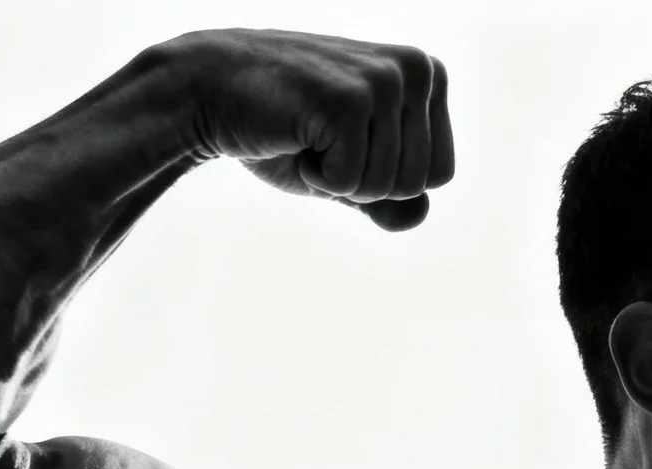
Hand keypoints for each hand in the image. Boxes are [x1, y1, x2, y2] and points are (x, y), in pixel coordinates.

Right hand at [161, 28, 453, 230]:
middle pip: (418, 185)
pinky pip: (351, 183)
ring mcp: (383, 80)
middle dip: (364, 183)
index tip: (346, 143)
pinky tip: (294, 136)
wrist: (211, 91)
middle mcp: (416, 69)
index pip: (440, 175)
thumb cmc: (285, 131)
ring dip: (339, 180)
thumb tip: (419, 215)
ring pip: (388, 187)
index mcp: (428, 76)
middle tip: (323, 140)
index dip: (386, 180)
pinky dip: (317, 177)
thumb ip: (390, 198)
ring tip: (309, 135)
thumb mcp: (350, 171)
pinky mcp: (348, 100)